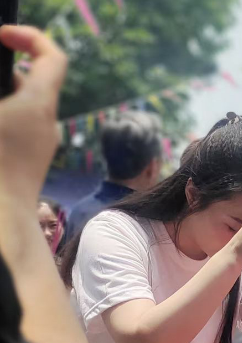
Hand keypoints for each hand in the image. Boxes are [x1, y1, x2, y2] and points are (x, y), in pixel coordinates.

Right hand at [0, 26, 66, 207]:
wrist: (3, 223)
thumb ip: (4, 91)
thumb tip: (6, 92)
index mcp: (39, 105)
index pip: (52, 57)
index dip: (29, 38)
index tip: (1, 35)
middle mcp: (47, 123)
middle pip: (30, 82)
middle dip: (2, 74)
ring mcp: (41, 145)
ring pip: (21, 108)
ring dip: (2, 101)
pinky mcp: (31, 163)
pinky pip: (17, 131)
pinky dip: (2, 122)